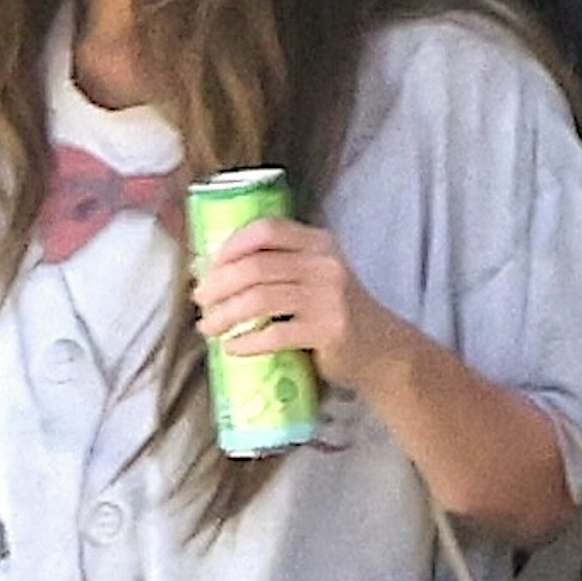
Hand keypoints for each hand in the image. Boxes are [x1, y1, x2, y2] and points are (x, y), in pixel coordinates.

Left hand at [192, 217, 405, 398]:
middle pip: (256, 265)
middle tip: (199, 301)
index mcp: (318, 243)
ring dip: (226, 314)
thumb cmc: (337, 314)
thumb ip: (279, 268)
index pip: (267, 229)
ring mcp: (328, 296)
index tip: (208, 267)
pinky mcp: (328, 330)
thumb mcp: (316, 278)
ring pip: (260, 299)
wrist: (383, 351)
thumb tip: (213, 272)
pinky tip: (233, 348)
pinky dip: (248, 342)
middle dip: (219, 284)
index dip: (231, 246)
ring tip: (208, 328)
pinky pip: (276, 333)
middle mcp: (324, 263)